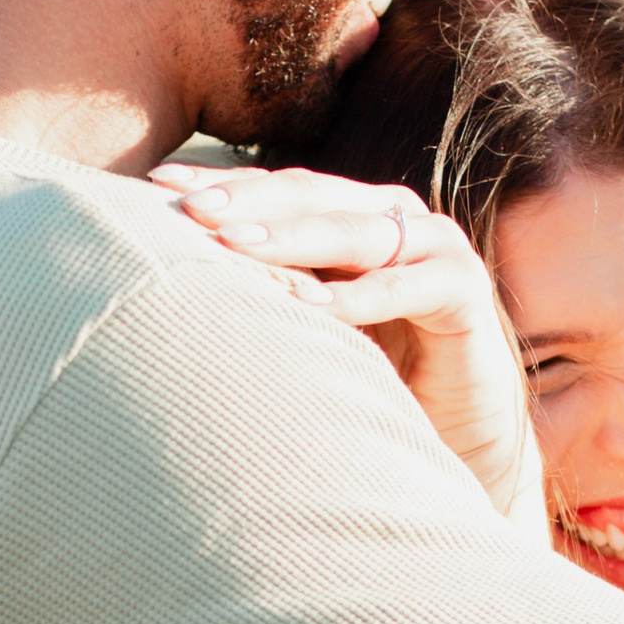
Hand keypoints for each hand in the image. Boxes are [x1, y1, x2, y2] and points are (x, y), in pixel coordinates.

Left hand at [153, 163, 543, 525]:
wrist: (453, 438)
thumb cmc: (369, 382)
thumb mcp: (302, 329)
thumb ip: (259, 292)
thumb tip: (162, 272)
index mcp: (347, 216)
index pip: (276, 189)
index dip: (221, 184)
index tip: (158, 186)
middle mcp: (391, 218)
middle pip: (313, 195)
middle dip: (249, 202)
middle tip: (193, 211)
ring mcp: (433, 249)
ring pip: (357, 230)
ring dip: (295, 238)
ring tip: (237, 246)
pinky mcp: (464, 292)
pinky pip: (409, 286)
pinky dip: (360, 296)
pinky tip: (312, 306)